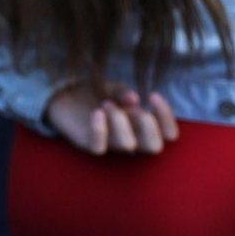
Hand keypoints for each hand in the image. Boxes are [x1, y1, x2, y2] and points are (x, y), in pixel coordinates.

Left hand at [45, 83, 178, 155]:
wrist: (65, 94)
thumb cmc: (96, 93)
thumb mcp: (113, 88)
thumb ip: (124, 92)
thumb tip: (134, 100)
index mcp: (143, 127)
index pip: (169, 134)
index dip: (167, 118)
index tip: (153, 96)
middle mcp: (130, 139)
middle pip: (154, 147)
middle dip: (148, 126)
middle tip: (133, 108)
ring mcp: (109, 144)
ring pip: (127, 145)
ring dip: (120, 120)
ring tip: (106, 103)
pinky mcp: (87, 144)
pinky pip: (98, 147)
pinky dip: (100, 129)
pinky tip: (96, 112)